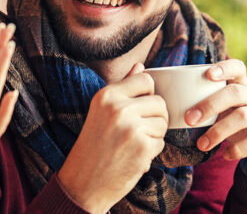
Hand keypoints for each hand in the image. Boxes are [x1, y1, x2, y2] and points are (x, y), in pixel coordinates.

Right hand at [58, 63, 167, 213]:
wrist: (83, 182)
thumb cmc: (94, 144)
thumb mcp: (102, 110)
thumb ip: (123, 86)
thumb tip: (140, 65)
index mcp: (107, 95)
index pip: (146, 80)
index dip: (147, 95)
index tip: (136, 109)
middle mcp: (118, 108)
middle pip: (159, 102)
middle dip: (154, 118)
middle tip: (135, 131)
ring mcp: (131, 128)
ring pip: (163, 123)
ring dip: (154, 135)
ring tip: (133, 143)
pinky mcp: (142, 148)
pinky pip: (161, 142)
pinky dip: (152, 151)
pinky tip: (134, 156)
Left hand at [184, 59, 246, 172]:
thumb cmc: (241, 121)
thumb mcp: (229, 108)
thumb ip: (209, 102)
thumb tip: (171, 104)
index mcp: (244, 86)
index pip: (238, 68)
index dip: (224, 68)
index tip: (207, 75)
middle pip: (235, 93)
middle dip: (209, 105)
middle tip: (189, 119)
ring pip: (243, 117)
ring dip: (218, 132)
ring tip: (202, 144)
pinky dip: (237, 149)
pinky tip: (224, 155)